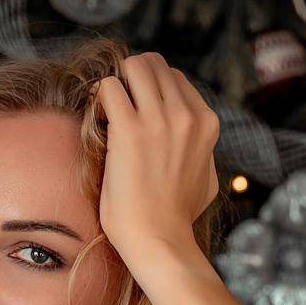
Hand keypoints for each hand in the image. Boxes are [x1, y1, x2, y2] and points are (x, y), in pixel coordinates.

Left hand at [92, 52, 220, 263]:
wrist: (159, 240)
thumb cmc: (177, 217)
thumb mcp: (206, 178)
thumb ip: (202, 152)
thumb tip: (197, 145)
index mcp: (206, 123)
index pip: (175, 78)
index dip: (151, 89)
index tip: (138, 111)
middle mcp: (186, 116)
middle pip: (155, 64)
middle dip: (132, 79)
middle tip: (119, 107)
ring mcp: (159, 120)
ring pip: (133, 65)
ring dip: (117, 84)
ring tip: (109, 113)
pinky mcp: (129, 131)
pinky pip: (108, 87)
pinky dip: (99, 99)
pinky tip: (99, 123)